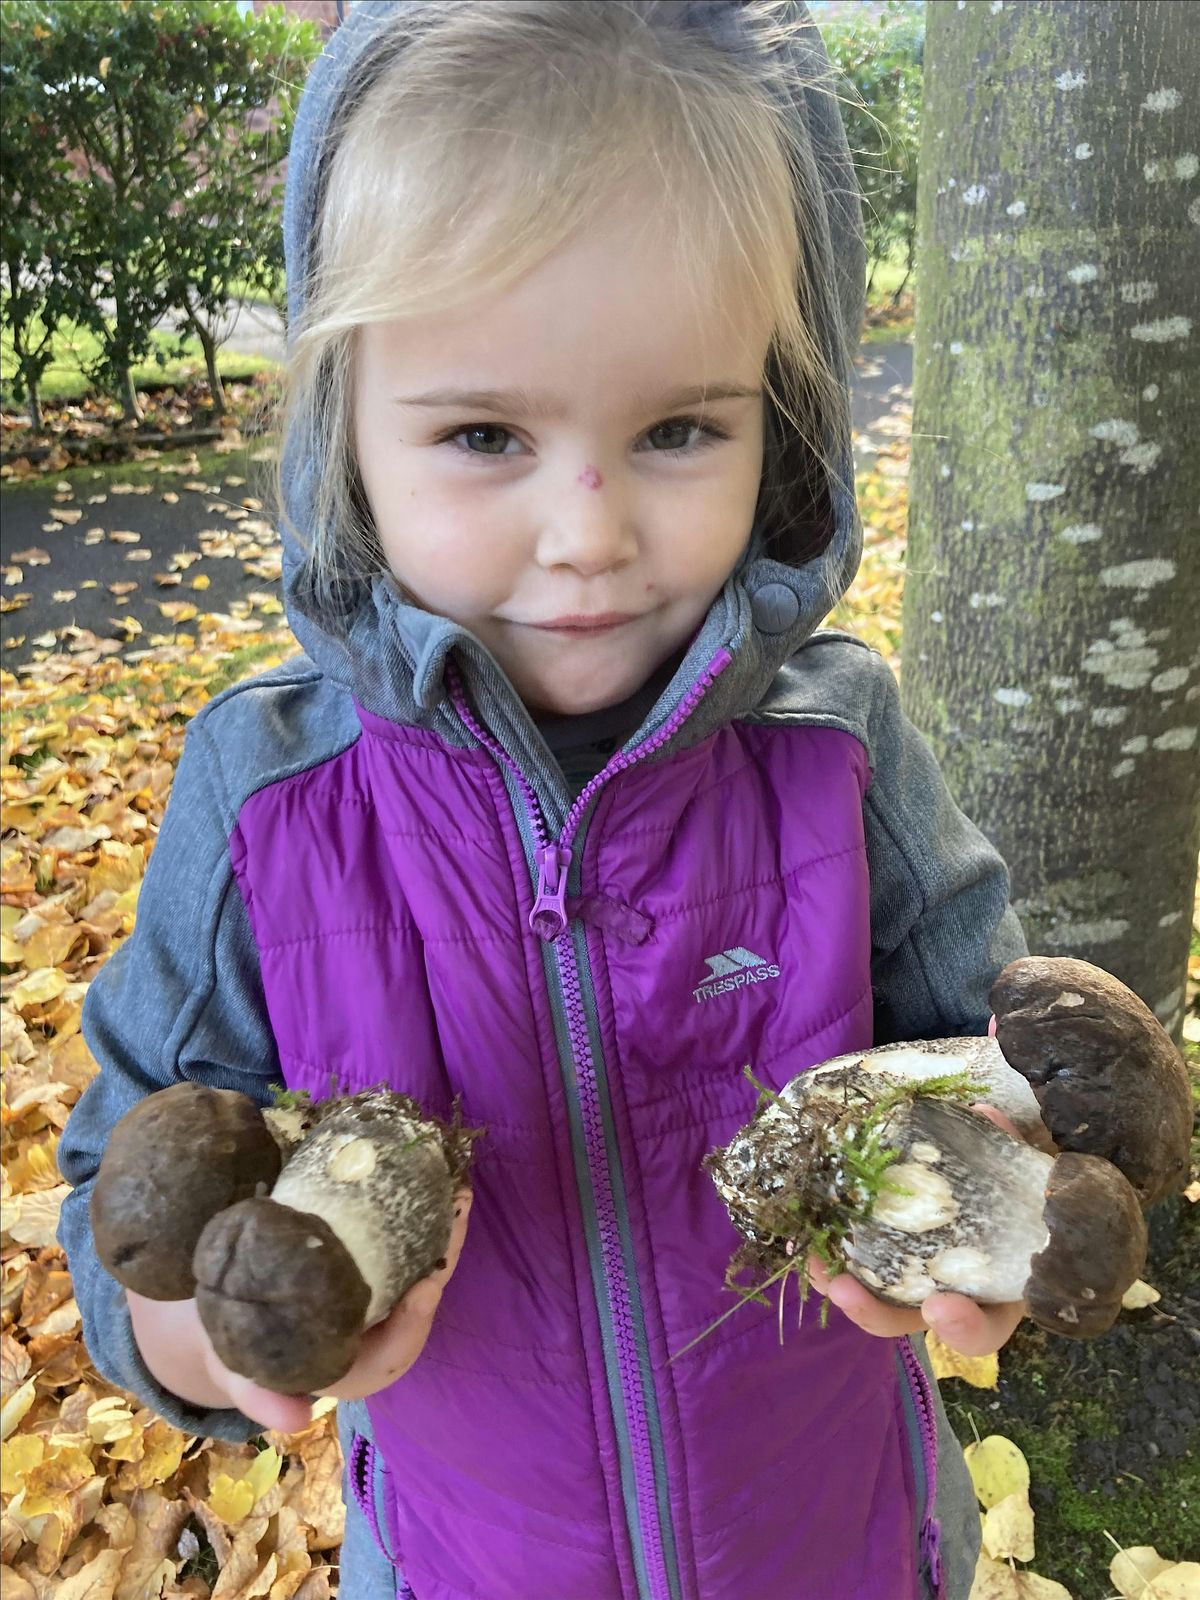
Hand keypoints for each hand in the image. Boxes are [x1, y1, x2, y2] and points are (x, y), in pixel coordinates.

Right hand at [130, 1191, 472, 1432]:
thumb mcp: (245, 1380)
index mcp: (357, 1367)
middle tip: (460, 1208)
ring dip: (440, 1224)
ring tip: (456, 1182)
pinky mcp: (370, 1262)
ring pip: (420, 1261)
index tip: (425, 1288)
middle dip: (445, 1254)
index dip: (415, 1321)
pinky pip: (401, 1238)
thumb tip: (293, 1420)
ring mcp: (378, 1292)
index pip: (397, 1349)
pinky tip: (422, 1173)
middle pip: (421, 1294)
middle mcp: (377, 1330)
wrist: (231, 1324)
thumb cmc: (243, 1356)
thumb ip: (264, 1399)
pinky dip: (416, 1210)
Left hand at [805, 1102, 1025, 1357]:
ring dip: (840, 1285)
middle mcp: (950, 1300)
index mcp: (996, 1296)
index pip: (983, 1330)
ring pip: (874, 1302)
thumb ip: (1009, 1153)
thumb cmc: (1020, 1196)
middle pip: (909, 1323)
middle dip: (872, 1311)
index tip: (940, 1307)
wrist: (1010, 1196)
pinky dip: (831, 1256)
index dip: (963, 1328)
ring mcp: (914, 1286)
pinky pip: (856, 1270)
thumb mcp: (1025, 1180)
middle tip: (843, 1289)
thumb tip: (985, 1116)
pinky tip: (802, 1234)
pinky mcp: (884, 1263)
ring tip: (811, 1261)